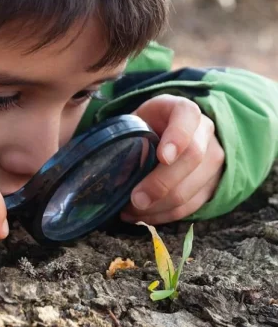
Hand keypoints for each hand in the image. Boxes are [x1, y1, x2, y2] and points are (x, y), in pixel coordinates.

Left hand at [121, 94, 224, 224]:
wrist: (169, 133)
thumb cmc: (147, 127)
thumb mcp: (135, 121)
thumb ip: (127, 139)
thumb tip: (113, 176)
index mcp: (183, 110)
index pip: (187, 116)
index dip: (177, 137)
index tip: (162, 157)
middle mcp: (205, 131)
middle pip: (192, 158)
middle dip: (162, 183)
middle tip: (136, 199)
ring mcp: (212, 159)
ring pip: (192, 188)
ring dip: (158, 206)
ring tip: (131, 211)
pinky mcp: (212, 185)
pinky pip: (190, 207)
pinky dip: (163, 216)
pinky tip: (141, 217)